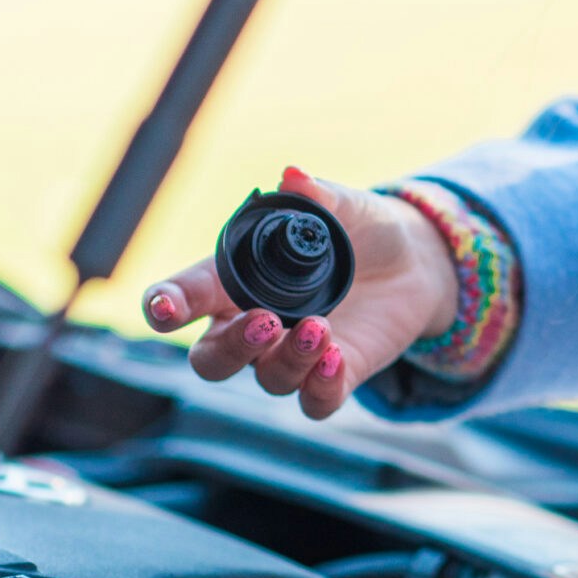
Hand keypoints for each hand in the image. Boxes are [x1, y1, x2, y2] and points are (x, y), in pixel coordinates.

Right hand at [140, 167, 456, 419]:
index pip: (187, 297)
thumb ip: (315, 195)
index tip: (164, 307)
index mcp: (238, 280)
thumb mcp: (343, 206)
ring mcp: (293, 355)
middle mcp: (255, 325)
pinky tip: (336, 360)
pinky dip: (321, 388)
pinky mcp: (333, 376)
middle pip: (212, 358)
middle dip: (231, 347)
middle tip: (266, 320)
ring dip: (289, 359)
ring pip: (267, 379)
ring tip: (320, 327)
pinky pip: (315, 402)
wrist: (414, 260)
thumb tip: (294, 176)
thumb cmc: (359, 229)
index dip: (166, 303)